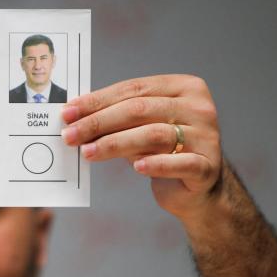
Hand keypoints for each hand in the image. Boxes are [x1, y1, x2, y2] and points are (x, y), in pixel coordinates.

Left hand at [61, 74, 222, 219]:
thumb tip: (74, 117)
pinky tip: (137, 168)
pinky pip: (180, 163)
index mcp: (184, 87)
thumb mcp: (140, 129)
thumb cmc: (163, 152)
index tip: (68, 113)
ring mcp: (207, 137)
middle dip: (99, 122)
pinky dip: (157, 164)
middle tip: (70, 134)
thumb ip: (117, 118)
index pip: (134, 89)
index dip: (98, 100)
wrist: (196, 189)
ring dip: (115, 144)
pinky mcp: (208, 167)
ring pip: (154, 134)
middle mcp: (199, 107)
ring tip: (87, 152)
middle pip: (140, 110)